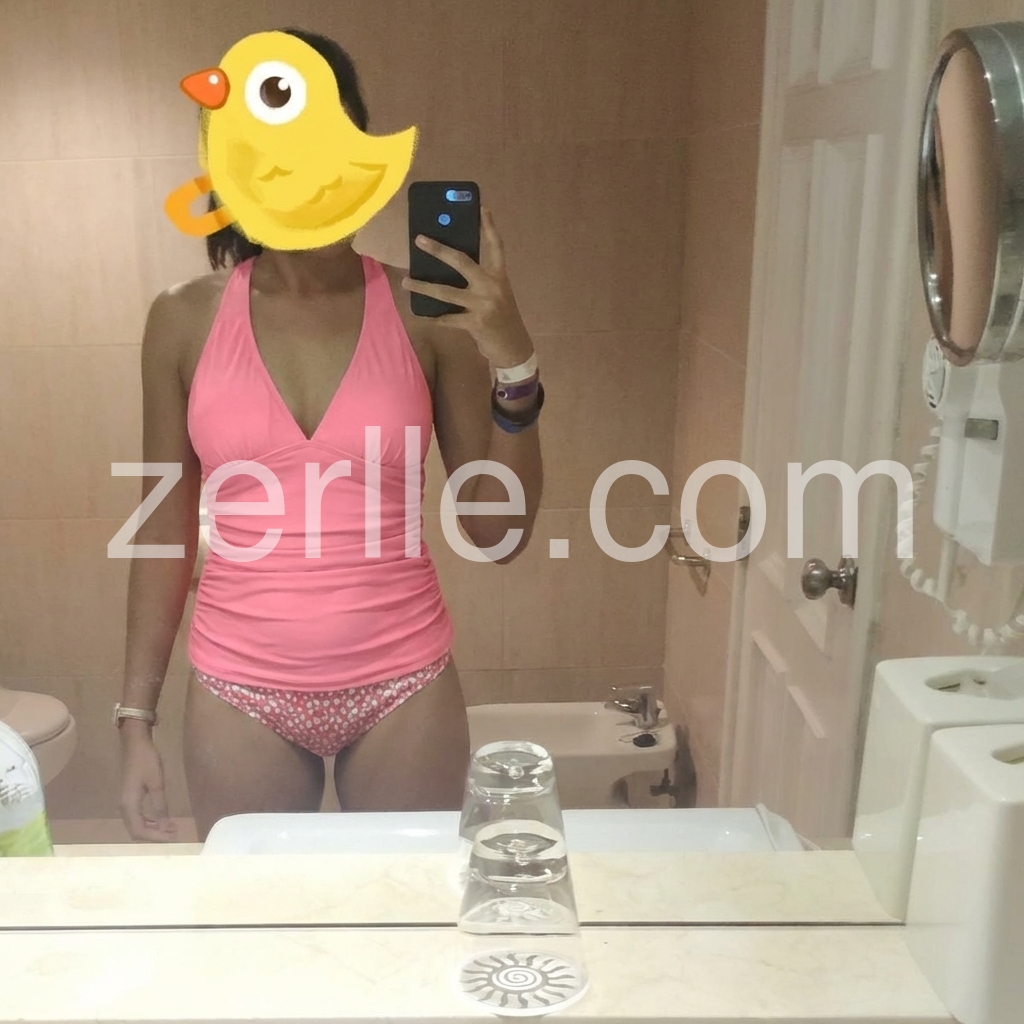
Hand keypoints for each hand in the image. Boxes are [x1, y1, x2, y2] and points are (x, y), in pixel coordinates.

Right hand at [119, 724, 176, 841]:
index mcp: (129, 805)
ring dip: (153, 828)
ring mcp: (126, 802)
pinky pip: (138, 816)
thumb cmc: (147, 761)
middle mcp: (124, 807)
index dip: (156, 837)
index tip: (173, 836)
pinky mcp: (129, 797)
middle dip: (155, 835)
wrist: (135, 744)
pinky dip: (150, 820)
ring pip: (137, 824)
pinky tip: (162, 819)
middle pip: (136, 831)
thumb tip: (164, 827)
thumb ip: (160, 806)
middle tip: (174, 833)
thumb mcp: (157, 783)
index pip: (139, 831)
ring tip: (171, 827)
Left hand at [402, 206, 533, 367]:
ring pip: (446, 292)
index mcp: (499, 276)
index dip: (488, 226)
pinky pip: (447, 318)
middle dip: (439, 250)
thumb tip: (447, 268)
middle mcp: (492, 286)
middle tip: (420, 239)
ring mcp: (483, 305)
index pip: (495, 246)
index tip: (481, 207)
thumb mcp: (496, 294)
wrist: (513, 348)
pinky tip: (422, 315)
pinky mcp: (475, 323)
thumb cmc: (501, 318)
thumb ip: (480, 281)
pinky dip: (433, 317)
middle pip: (462, 261)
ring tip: (406, 281)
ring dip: (423, 286)